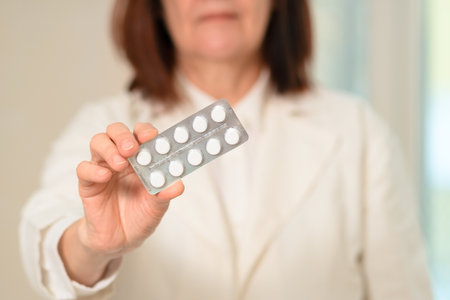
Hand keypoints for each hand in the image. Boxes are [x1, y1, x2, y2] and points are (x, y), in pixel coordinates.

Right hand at [59, 122, 183, 285]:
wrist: (121, 240)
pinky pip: (84, 168)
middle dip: (123, 135)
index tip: (151, 137)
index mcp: (141, 158)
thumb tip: (178, 185)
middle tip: (131, 148)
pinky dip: (93, 170)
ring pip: (98, 142)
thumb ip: (165, 194)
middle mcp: (122, 158)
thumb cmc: (141, 216)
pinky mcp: (88, 183)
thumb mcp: (157, 207)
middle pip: (116, 131)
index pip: (141, 134)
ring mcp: (103, 167)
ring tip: (120, 163)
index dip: (145, 131)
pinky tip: (105, 177)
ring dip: (109, 149)